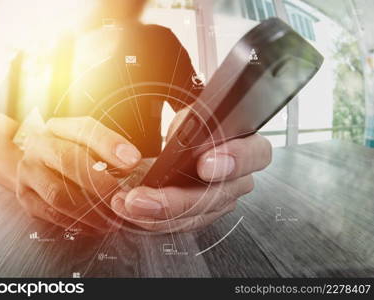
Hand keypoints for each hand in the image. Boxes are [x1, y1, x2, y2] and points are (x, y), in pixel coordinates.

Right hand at [16, 116, 141, 234]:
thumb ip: (109, 151)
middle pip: (69, 161)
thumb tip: (131, 162)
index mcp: (60, 128)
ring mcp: (29, 172)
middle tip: (122, 198)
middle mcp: (40, 146)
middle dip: (101, 183)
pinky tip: (96, 226)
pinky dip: (78, 223)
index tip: (133, 160)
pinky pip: (52, 214)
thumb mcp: (88, 144)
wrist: (36, 165)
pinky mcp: (26, 198)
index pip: (85, 129)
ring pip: (59, 193)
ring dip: (90, 210)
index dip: (110, 145)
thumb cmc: (70, 154)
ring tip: (113, 218)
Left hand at [111, 109, 270, 231]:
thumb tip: (180, 142)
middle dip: (178, 201)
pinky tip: (135, 210)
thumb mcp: (191, 117)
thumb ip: (191, 125)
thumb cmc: (193, 130)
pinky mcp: (203, 215)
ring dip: (158, 214)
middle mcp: (240, 178)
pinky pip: (182, 224)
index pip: (255, 154)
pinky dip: (155, 219)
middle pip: (219, 196)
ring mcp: (222, 200)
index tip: (204, 164)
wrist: (185, 149)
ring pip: (197, 216)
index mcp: (247, 146)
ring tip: (129, 204)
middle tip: (144, 198)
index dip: (233, 159)